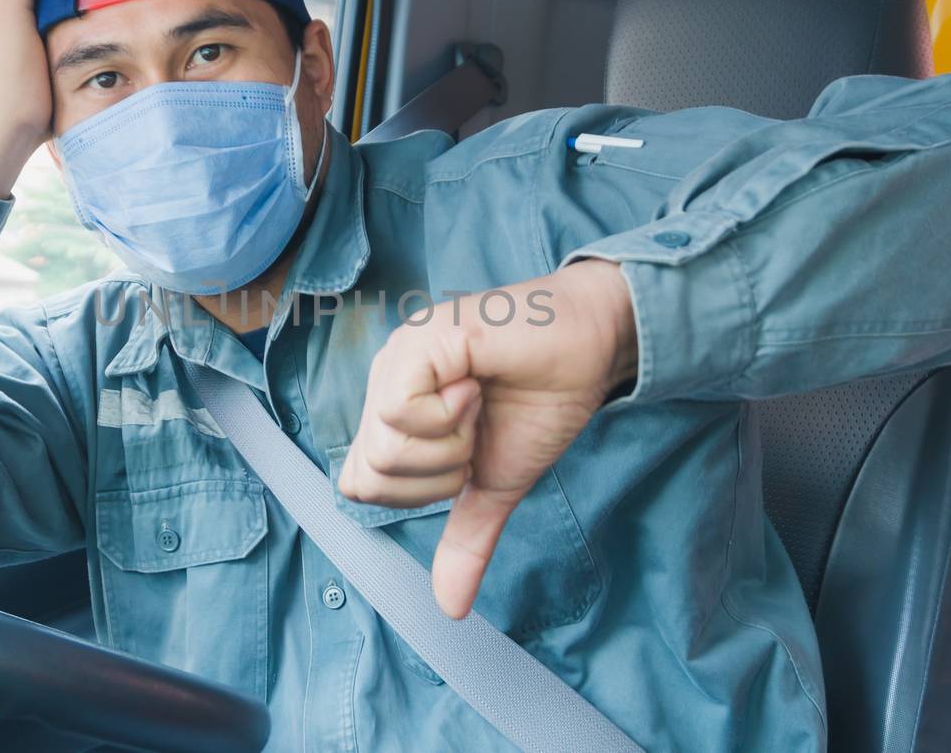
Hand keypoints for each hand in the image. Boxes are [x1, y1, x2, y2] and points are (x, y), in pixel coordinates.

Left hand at [338, 259, 637, 618]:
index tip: (466, 458)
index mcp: (392, 412)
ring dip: (447, 444)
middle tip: (475, 429)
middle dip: (437, 472)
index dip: (416, 491)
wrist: (590, 347)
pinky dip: (446, 416)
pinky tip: (474, 383)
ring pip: (384, 447)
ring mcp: (397, 360)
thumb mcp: (496, 484)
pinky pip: (401, 412)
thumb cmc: (542, 400)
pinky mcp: (417, 342)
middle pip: (370, 475)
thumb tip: (451, 608)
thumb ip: (468, 538)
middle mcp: (384, 383)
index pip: (360, 484)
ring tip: (477, 403)